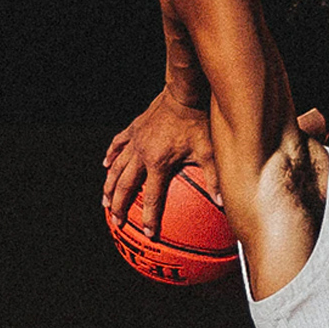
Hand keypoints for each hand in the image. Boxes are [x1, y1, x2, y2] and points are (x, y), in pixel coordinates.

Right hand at [102, 90, 217, 233]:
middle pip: (126, 186)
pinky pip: (117, 145)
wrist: (184, 93)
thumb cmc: (198, 121)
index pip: (153, 197)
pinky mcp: (133, 129)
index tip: (148, 234)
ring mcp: (135, 141)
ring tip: (105, 201)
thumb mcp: (209, 150)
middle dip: (120, 206)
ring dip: (109, 186)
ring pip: (116, 168)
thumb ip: (214, 177)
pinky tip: (106, 165)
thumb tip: (224, 202)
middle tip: (116, 222)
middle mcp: (142, 154)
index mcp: (159, 163)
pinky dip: (110, 156)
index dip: (150, 217)